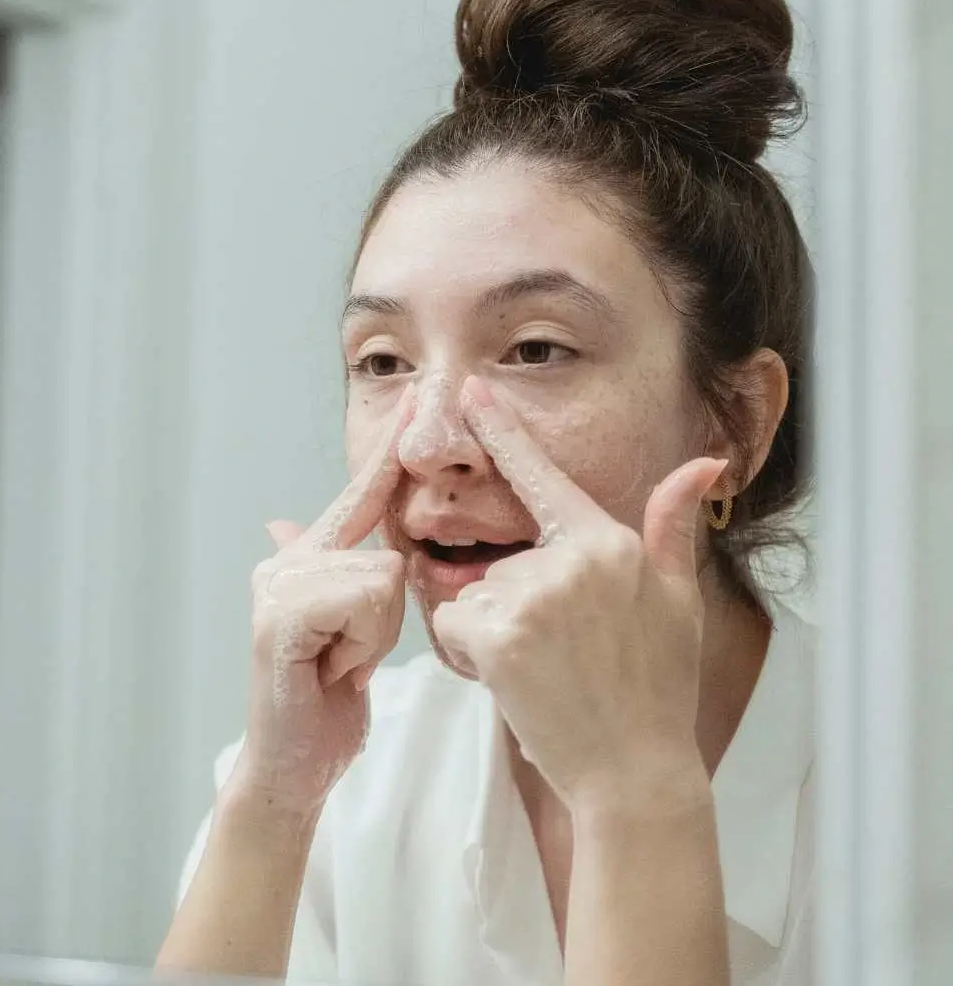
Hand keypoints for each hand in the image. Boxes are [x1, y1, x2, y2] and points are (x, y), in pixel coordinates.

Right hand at [228, 388, 413, 816]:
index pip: (363, 497)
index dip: (387, 454)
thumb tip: (285, 516)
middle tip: (349, 654)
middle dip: (386, 615)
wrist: (295, 763)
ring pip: (384, 577)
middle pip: (389, 552)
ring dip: (376, 635)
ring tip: (340, 664)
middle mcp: (288, 561)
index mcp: (311, 556)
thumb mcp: (351, 630)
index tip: (414, 403)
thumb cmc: (328, 696)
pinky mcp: (280, 616)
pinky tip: (331, 671)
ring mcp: (278, 585)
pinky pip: (366, 599)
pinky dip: (362, 645)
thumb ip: (343, 571)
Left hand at [431, 376, 725, 813]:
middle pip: (502, 560)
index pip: (544, 476)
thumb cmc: (657, 686)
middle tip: (560, 653)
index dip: (504, 430)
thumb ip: (673, 525)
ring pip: (474, 594)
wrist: (635, 770)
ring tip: (544, 670)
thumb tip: (704, 462)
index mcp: (608, 542)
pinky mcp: (498, 636)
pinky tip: (516, 681)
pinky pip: (454, 625)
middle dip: (515, 603)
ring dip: (493, 631)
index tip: (473, 388)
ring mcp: (532, 597)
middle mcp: (569, 560)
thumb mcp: (677, 599)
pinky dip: (470, 654)